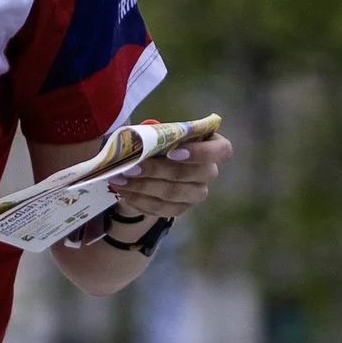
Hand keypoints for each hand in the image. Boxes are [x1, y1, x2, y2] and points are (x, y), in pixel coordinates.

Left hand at [105, 129, 231, 239]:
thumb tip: (135, 139)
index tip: (172, 152)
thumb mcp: (158, 133)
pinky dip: (139, 199)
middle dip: (156, 170)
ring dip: (142, 186)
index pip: (222, 151)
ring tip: (119, 179)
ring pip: (172, 194)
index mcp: (212, 145)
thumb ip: (154, 133)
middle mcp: (209, 172)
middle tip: (130, 166)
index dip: (200, 153)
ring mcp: (197, 193)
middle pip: (190, 175)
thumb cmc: (158, 143)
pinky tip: (124, 191)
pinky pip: (161, 209)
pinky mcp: (181, 209)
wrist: (150, 168)